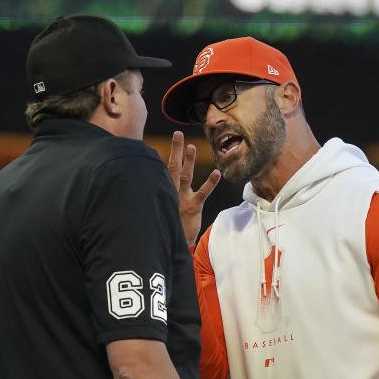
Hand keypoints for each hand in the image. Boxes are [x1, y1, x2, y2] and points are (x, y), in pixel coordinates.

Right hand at [167, 130, 220, 245]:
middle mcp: (170, 193)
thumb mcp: (163, 210)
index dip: (166, 156)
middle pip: (172, 167)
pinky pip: (203, 193)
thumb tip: (162, 185)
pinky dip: (210, 183)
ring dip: (189, 160)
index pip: (163, 171)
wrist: (173, 245)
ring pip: (185, 176)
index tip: (168, 142)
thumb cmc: (170, 226)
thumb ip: (164, 196)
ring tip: (192, 146)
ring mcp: (181, 199)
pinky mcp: (193, 207)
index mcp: (163, 192)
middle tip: (178, 134)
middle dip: (176, 150)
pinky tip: (217, 173)